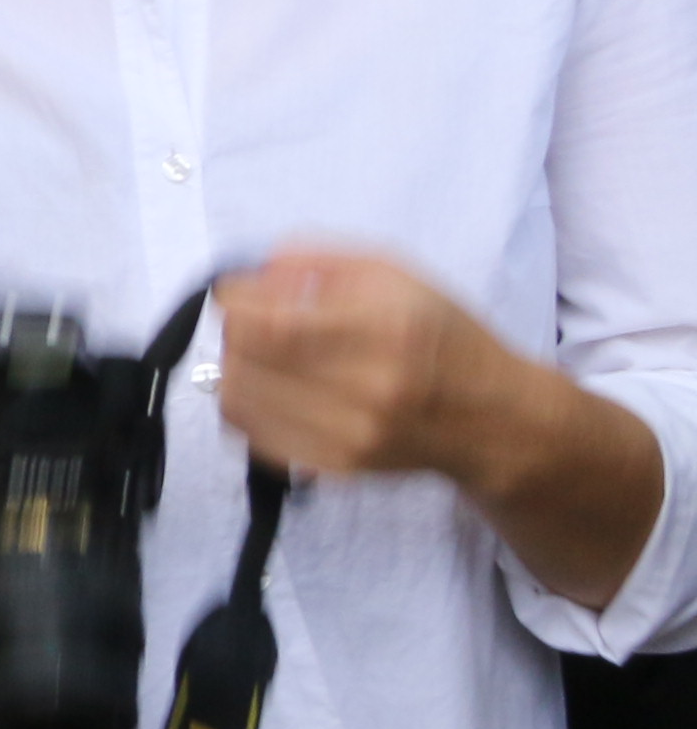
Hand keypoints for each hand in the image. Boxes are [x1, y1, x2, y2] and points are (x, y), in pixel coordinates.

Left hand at [218, 244, 519, 482]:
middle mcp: (368, 388)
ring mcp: (351, 435)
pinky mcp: (337, 468)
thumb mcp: (393, 275)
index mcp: (384, 329)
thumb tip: (251, 273)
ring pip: (238, 398)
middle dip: (233, 331)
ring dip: (235, 368)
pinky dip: (246, 407)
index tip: (237, 291)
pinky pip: (253, 437)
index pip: (266, 321)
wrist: (495, 419)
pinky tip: (273, 389)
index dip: (234, 301)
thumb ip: (316, 260)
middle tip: (253, 322)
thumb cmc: (442, 335)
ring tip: (264, 356)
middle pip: (244, 357)